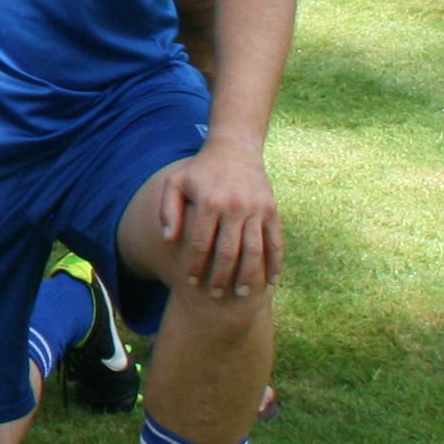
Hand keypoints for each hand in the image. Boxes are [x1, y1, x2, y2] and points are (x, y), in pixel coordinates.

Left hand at [157, 139, 281, 298]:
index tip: (190, 282)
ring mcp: (256, 209)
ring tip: (241, 294)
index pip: (201, 243)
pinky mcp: (272, 210)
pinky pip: (275, 240)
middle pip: (228, 251)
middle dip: (221, 277)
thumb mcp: (176, 182)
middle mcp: (235, 206)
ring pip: (254, 250)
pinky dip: (275, 262)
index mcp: (209, 202)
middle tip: (214, 295)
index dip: (195, 265)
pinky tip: (271, 281)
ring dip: (248, 275)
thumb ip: (168, 210)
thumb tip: (168, 240)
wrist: (235, 148)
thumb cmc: (200, 170)